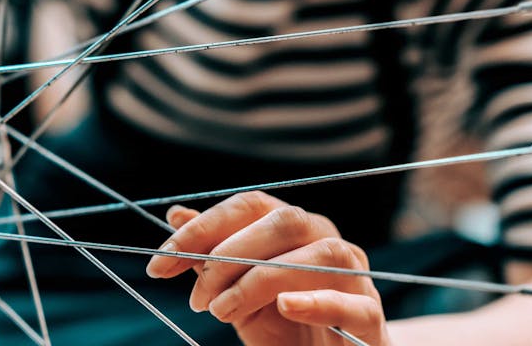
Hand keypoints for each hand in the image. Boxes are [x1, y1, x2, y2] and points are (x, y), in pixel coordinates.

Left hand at [145, 191, 389, 345]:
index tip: (160, 262)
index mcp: (293, 227)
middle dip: (229, 254)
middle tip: (196, 296)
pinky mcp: (370, 316)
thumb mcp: (237, 292)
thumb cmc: (283, 326)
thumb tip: (176, 213)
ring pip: (319, 255)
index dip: (203, 227)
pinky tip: (285, 306)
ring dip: (262, 279)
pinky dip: (317, 300)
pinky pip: (351, 300)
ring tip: (223, 311)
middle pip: (284, 221)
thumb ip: (212, 256)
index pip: (250, 205)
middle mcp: (326, 240)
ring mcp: (354, 275)